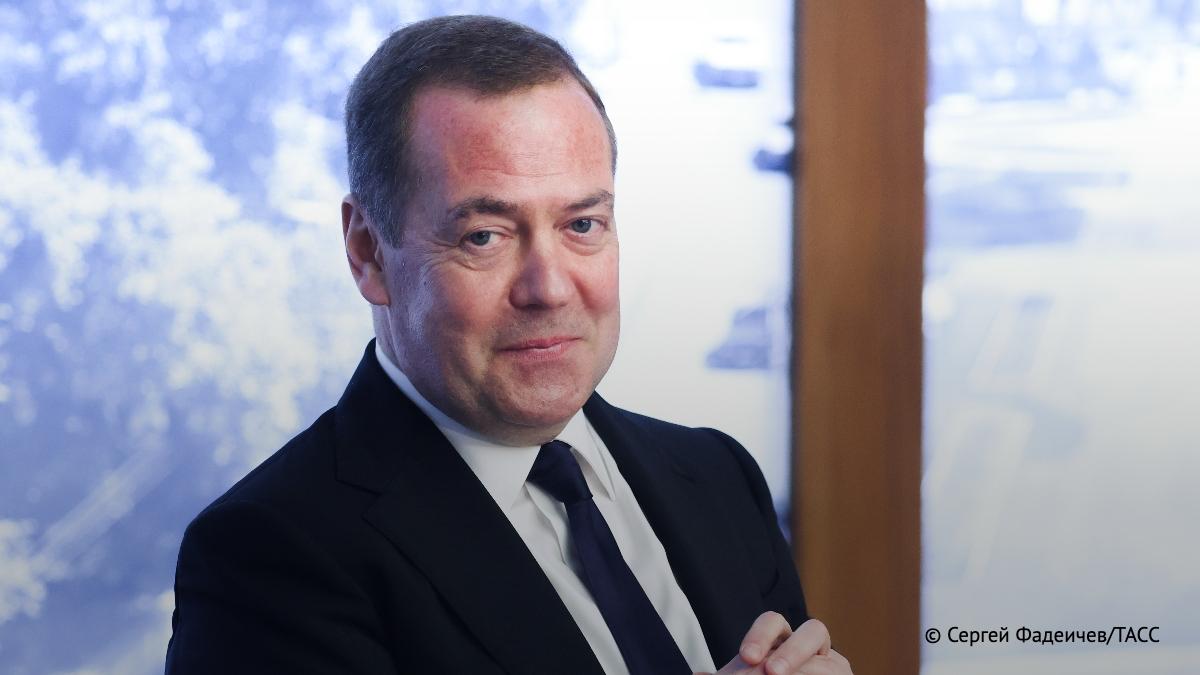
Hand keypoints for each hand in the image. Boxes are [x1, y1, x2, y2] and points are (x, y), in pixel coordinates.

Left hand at [696, 612, 852, 674]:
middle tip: (772, 672)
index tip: (747, 657)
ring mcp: (831, 663)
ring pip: (826, 659)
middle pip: (811, 630)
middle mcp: (809, 645)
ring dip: (804, 671)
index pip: (773, 622)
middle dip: (791, 652)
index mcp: (779, 639)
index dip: (761, 635)